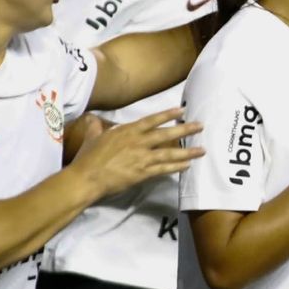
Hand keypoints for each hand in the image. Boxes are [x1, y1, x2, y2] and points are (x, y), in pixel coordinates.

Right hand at [69, 107, 203, 197]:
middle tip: (200, 126)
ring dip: (187, 151)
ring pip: (169, 153)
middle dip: (185, 129)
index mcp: (127, 131)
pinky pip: (164, 169)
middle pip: (166, 134)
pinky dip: (176, 167)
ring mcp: (142, 158)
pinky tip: (187, 165)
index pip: (151, 120)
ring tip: (201, 150)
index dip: (167, 114)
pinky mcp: (142, 173)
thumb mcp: (92, 138)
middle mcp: (138, 142)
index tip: (182, 110)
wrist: (87, 177)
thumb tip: (93, 120)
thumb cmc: (88, 157)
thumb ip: (96, 127)